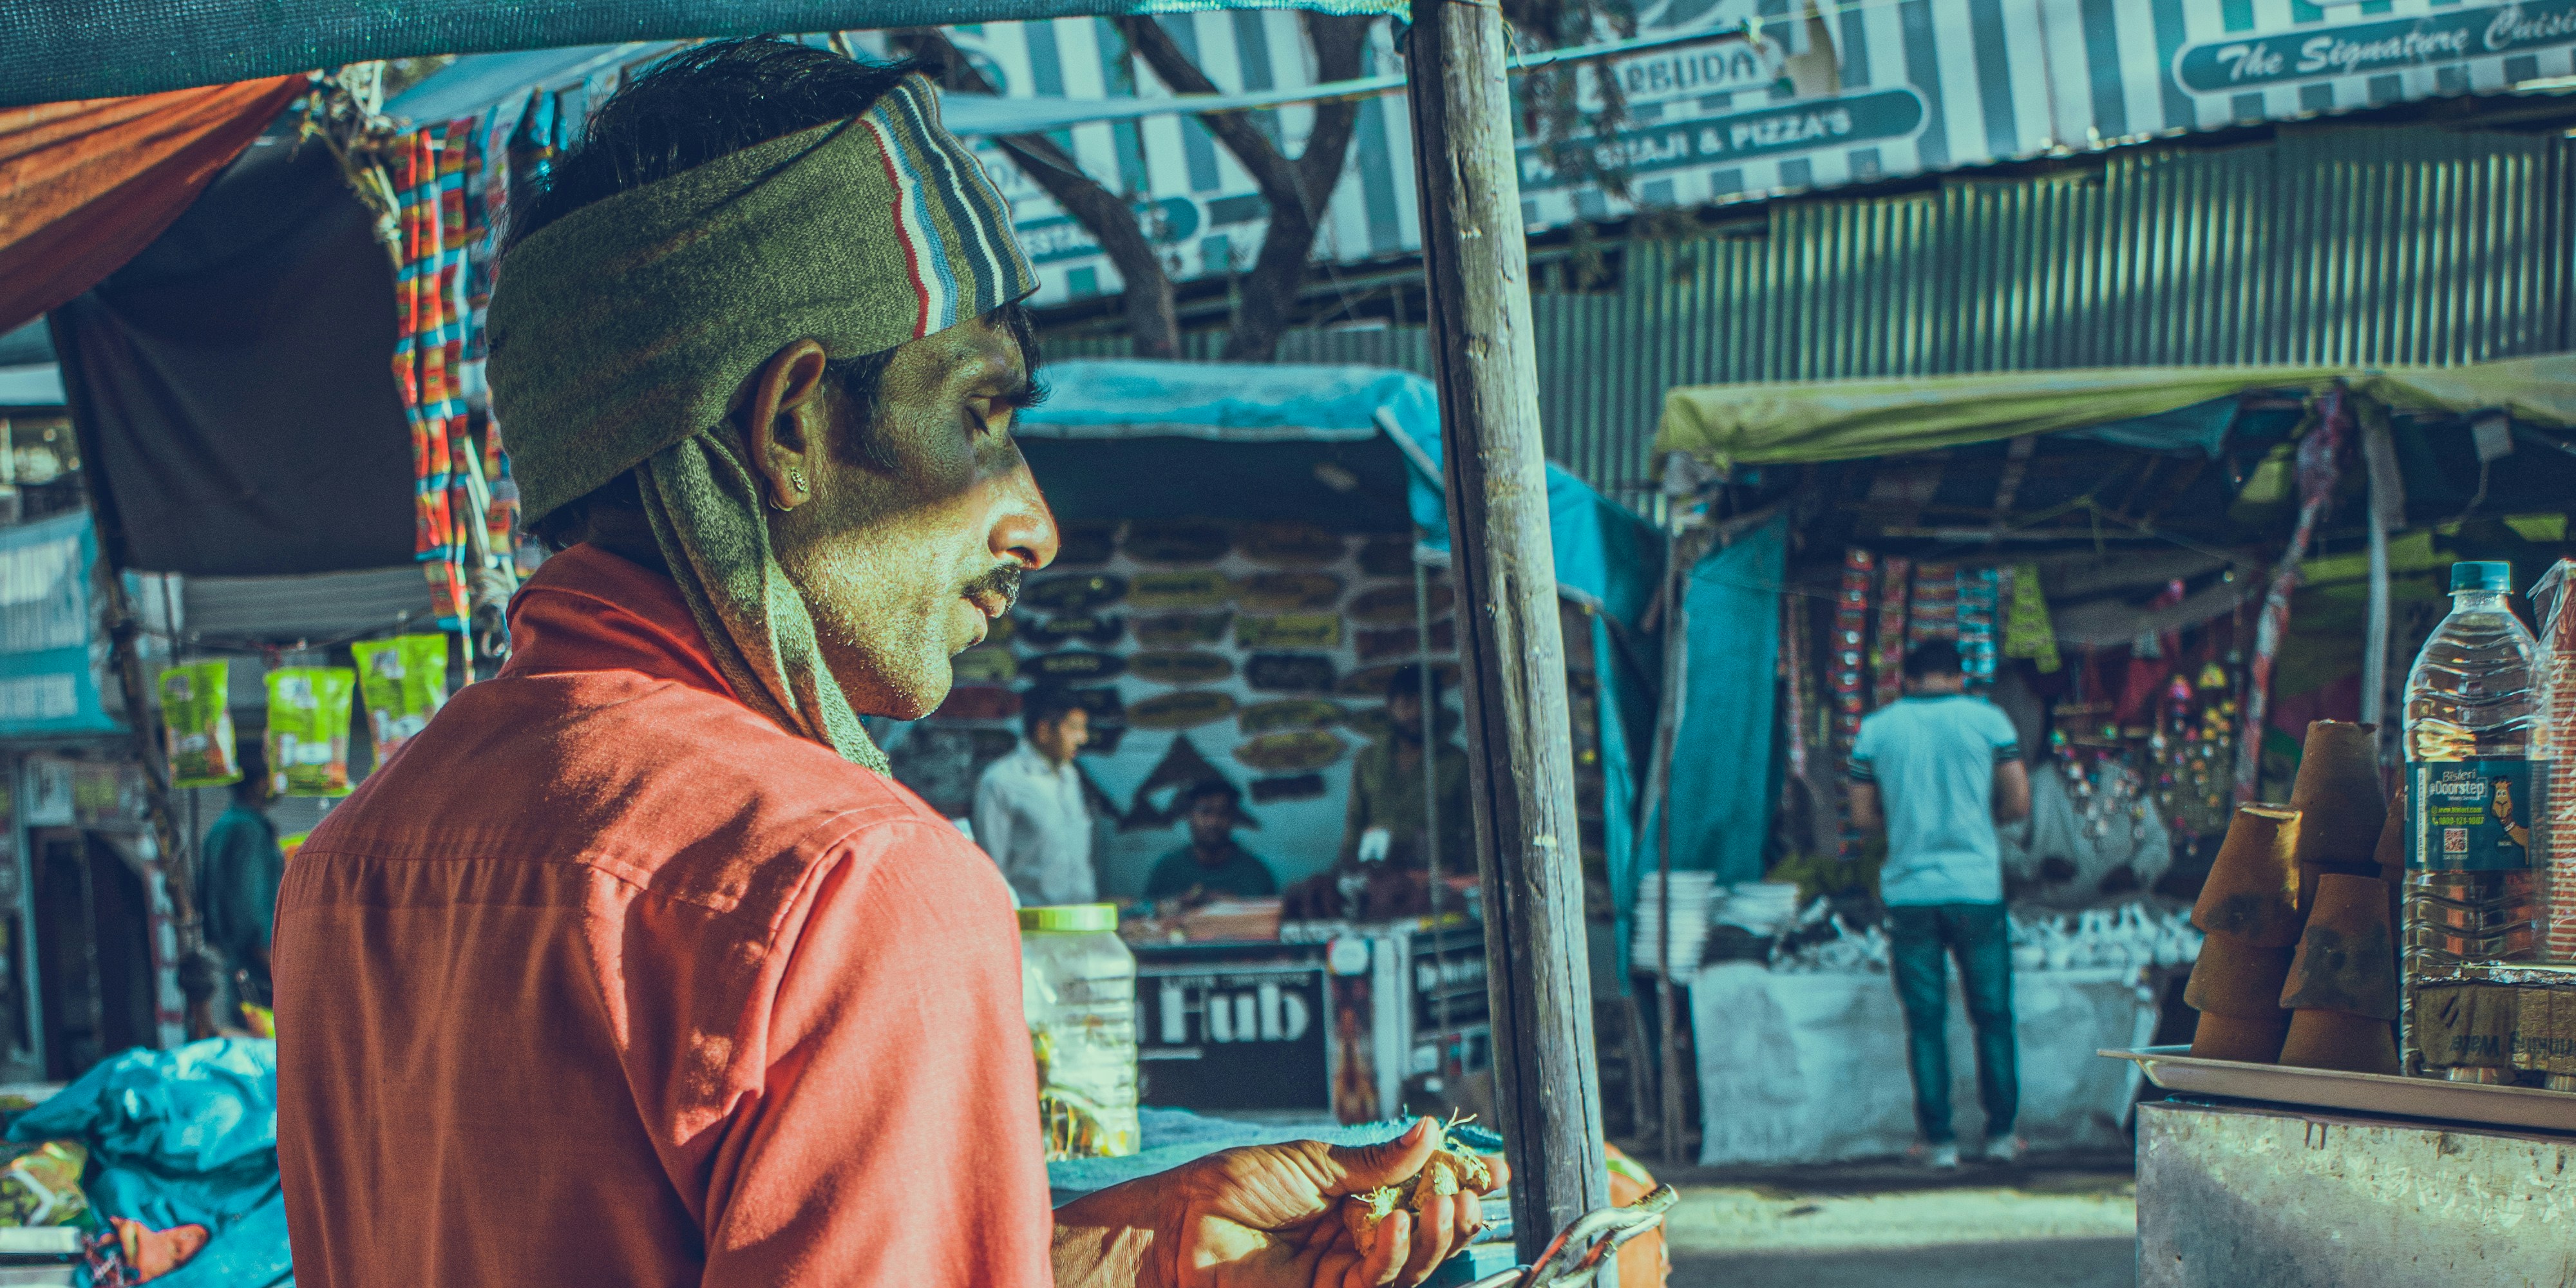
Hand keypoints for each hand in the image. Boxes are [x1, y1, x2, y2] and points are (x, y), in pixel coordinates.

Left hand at [1052, 1117, 1507, 1287]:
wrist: (1180, 1222)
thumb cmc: (1232, 1185)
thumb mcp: (1314, 1161)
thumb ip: (1376, 1161)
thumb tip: (1431, 1131)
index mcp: (1354, 1200)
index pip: (1420, 1196)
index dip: (1458, 1185)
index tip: (1493, 1170)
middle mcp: (1354, 1237)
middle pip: (1424, 1237)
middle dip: (1456, 1217)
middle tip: (1472, 1193)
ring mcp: (1340, 1270)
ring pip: (1407, 1267)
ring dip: (1433, 1238)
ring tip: (1445, 1204)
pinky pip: (1372, 1284)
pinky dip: (1393, 1258)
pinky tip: (1399, 1226)